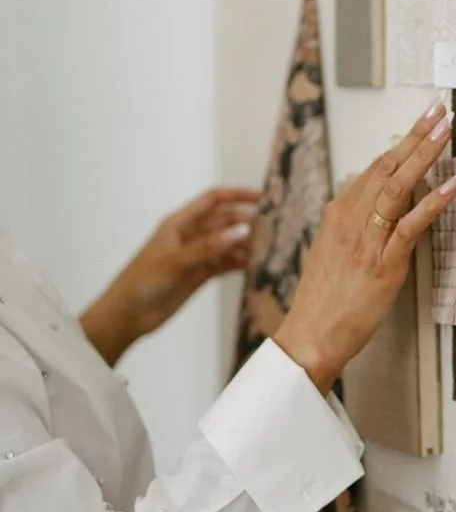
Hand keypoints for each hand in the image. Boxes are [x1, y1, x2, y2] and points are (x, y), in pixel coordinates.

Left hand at [81, 187, 259, 365]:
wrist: (128, 315)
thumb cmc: (143, 281)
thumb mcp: (174, 261)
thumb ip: (208, 247)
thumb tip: (243, 231)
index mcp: (179, 223)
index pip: (213, 200)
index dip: (236, 195)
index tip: (262, 198)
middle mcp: (190, 236)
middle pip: (225, 222)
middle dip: (246, 224)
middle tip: (272, 231)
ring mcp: (197, 256)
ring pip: (227, 244)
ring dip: (246, 245)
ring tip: (269, 250)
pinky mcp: (200, 275)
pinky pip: (225, 264)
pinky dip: (239, 264)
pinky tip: (256, 266)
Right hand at [275, 100, 455, 393]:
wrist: (311, 335)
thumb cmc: (323, 300)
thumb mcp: (333, 253)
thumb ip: (354, 228)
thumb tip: (376, 211)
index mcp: (338, 214)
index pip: (373, 168)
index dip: (400, 143)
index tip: (420, 123)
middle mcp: (350, 220)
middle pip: (386, 166)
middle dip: (415, 135)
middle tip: (438, 110)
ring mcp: (366, 240)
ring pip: (398, 185)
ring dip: (425, 154)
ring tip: (446, 130)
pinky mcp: (383, 264)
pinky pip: (410, 226)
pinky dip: (432, 202)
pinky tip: (451, 185)